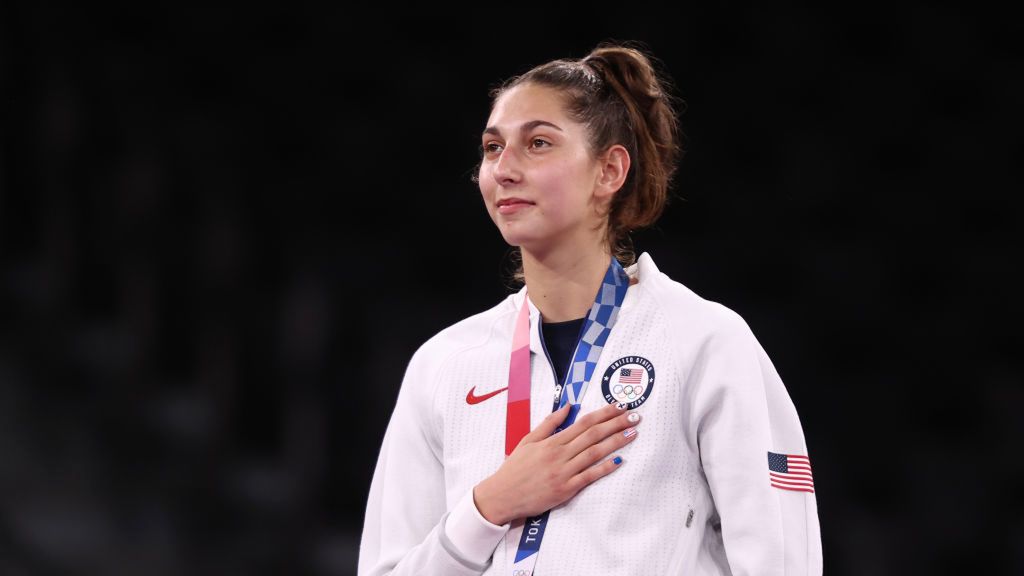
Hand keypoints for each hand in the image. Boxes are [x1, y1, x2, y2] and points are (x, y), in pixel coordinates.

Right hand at [473, 402, 640, 524]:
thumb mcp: (528, 440)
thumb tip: (567, 406)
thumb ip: (549, 424)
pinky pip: (589, 477)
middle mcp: (559, 454)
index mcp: (551, 441)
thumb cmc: (514, 468)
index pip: (583, 422)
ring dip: (615, 442)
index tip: (619, 406)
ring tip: (632, 433)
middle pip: (593, 435)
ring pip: (594, 453)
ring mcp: (563, 472)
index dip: (603, 413)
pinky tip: (619, 461)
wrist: (502, 496)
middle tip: (635, 416)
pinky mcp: (565, 490)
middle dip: (616, 423)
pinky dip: (604, 468)